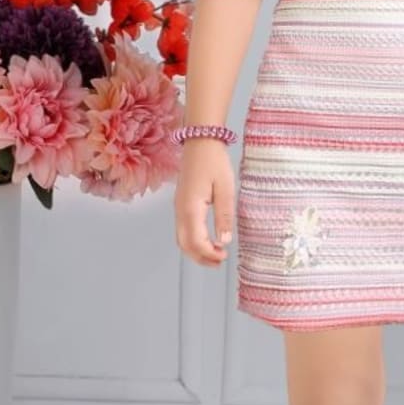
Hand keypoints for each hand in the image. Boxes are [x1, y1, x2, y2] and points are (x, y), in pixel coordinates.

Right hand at [173, 139, 236, 266]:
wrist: (200, 142)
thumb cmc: (214, 162)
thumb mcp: (225, 189)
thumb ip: (224, 216)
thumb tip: (224, 241)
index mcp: (190, 208)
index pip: (196, 242)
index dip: (209, 254)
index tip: (224, 256)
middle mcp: (180, 211)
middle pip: (185, 245)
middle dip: (201, 258)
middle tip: (219, 262)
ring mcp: (178, 207)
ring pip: (181, 238)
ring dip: (196, 250)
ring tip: (214, 254)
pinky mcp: (181, 203)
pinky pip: (182, 229)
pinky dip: (192, 240)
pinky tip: (206, 239)